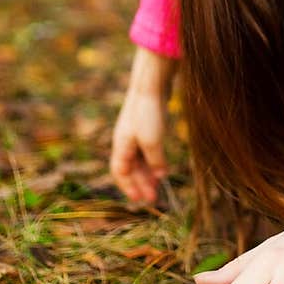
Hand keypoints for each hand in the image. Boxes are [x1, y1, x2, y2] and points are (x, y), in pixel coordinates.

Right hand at [109, 46, 174, 204]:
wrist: (152, 83)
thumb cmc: (149, 113)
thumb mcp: (152, 142)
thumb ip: (156, 161)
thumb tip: (161, 177)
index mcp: (121, 145)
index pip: (120, 172)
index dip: (128, 187)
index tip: (140, 200)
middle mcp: (125, 140)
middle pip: (130, 168)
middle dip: (140, 183)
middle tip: (153, 198)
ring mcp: (135, 132)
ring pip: (139, 159)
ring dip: (148, 174)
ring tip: (158, 186)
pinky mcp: (146, 125)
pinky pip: (147, 149)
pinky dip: (153, 161)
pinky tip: (163, 166)